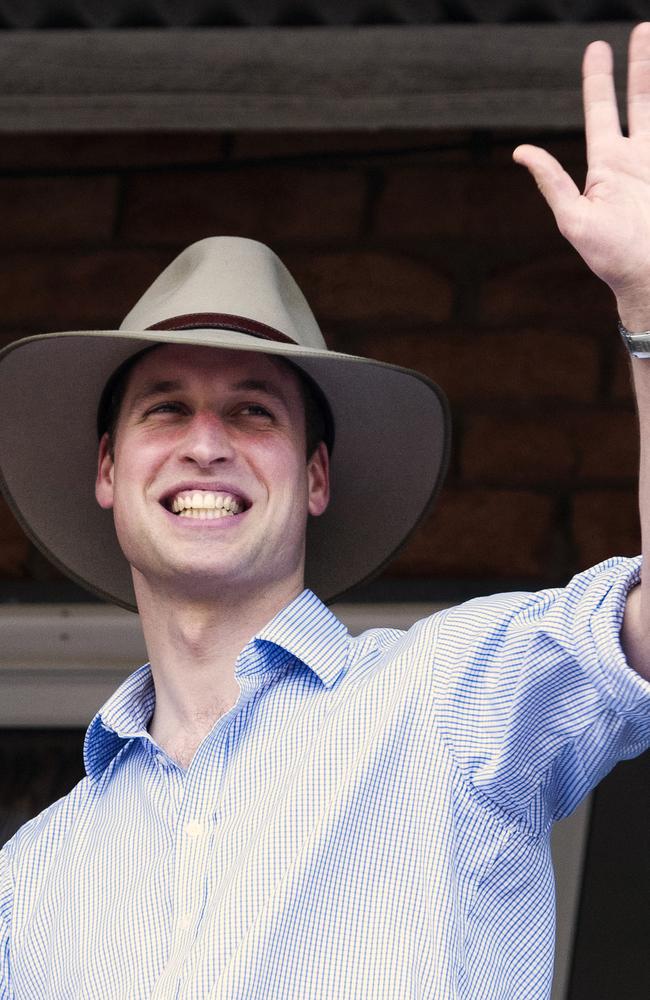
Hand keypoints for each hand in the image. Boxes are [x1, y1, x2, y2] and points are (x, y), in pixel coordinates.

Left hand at [513, 22, 649, 328]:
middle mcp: (636, 159)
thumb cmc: (611, 258)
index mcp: (606, 167)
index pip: (602, 110)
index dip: (599, 79)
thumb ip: (552, 182)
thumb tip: (520, 151)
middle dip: (640, 64)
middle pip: (640, 98)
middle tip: (641, 29)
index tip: (597, 47)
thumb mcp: (574, 219)